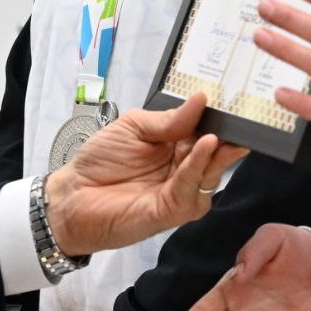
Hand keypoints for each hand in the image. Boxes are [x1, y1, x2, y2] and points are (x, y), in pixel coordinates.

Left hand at [43, 94, 246, 257]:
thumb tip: (200, 100)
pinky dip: (199, 166)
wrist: (72, 195)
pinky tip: (204, 146)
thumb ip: (168, 119)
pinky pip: (192, 188)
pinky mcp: (173, 210)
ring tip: (217, 132)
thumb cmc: (99, 161)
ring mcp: (182, 191)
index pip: (207, 130)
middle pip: (216, 152)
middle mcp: (184, 169)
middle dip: (227, 135)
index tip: (235, 102)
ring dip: (215, 151)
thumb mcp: (133, 126)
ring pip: (209, 171)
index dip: (221, 119)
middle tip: (238, 118)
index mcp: (177, 146)